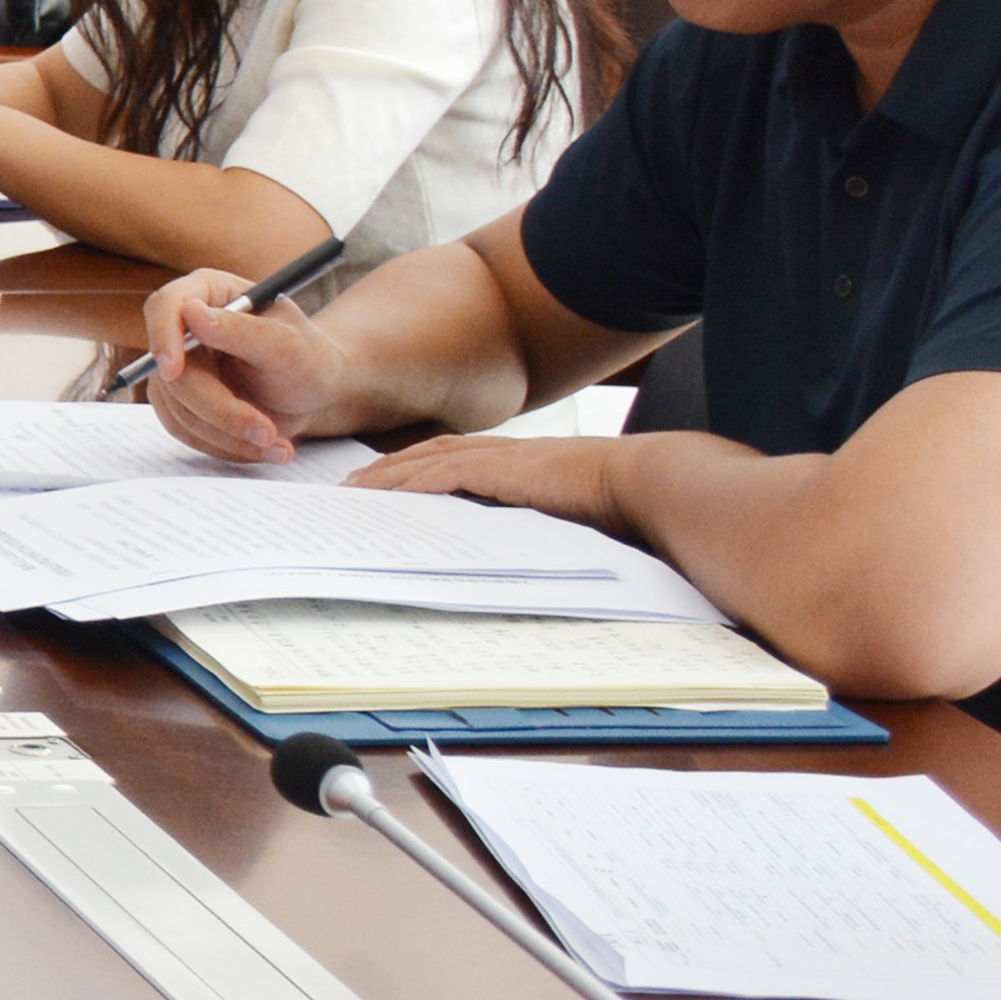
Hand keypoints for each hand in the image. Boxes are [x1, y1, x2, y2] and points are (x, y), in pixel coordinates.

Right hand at [137, 265, 354, 464]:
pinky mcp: (181, 402)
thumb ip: (241, 330)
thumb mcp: (286, 345)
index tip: (175, 371)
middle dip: (220, 409)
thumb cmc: (308, 359)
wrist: (316, 395)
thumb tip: (192, 313)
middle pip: (172, 372)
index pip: (165, 307)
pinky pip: (185, 430)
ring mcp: (180, 368)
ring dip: (228, 434)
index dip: (163, 336)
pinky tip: (259, 446)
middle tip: (266, 432)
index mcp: (209, 293)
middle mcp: (187, 328)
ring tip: (276, 443)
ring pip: (178, 408)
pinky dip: (223, 445)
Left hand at [355, 430, 631, 528]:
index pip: (453, 459)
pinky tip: (386, 495)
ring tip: (354, 492)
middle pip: (428, 456)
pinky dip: (411, 484)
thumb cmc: (621, 503)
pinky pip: (444, 476)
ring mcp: (501, 459)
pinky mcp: (502, 471)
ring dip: (387, 477)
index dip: (415, 469)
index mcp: (518, 461)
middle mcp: (503, 454)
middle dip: (387, 471)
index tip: (386, 483)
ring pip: (426, 463)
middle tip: (352, 488)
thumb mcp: (566, 512)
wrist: (648, 482)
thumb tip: (516, 545)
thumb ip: (535, 520)